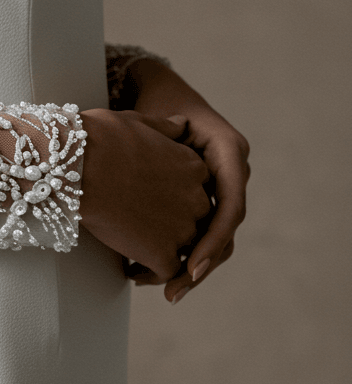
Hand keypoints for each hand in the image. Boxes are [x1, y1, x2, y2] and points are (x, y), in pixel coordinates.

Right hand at [79, 109, 211, 281]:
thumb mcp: (138, 121)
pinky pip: (166, 272)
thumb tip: (180, 124)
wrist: (77, 167)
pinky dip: (150, 273)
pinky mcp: (162, 254)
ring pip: (184, 249)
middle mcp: (197, 199)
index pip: (194, 187)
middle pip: (195, 219)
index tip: (150, 197)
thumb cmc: (99, 138)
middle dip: (172, 224)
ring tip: (133, 252)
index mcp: (193, 166)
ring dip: (162, 251)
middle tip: (142, 228)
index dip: (172, 194)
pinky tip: (129, 269)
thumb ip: (165, 127)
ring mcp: (182, 229)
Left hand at [128, 59, 250, 302]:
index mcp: (229, 151)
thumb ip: (163, 140)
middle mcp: (232, 172)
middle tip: (172, 291)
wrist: (155, 92)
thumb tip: (159, 174)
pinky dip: (179, 254)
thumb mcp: (156, 117)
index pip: (230, 206)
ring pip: (214, 239)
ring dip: (189, 267)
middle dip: (200, 264)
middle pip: (225, 231)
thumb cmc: (153, 102)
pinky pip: (199, 233)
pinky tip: (150, 272)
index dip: (212, 240)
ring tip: (158, 289)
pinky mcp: (204, 199)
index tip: (190, 267)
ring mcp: (220, 188)